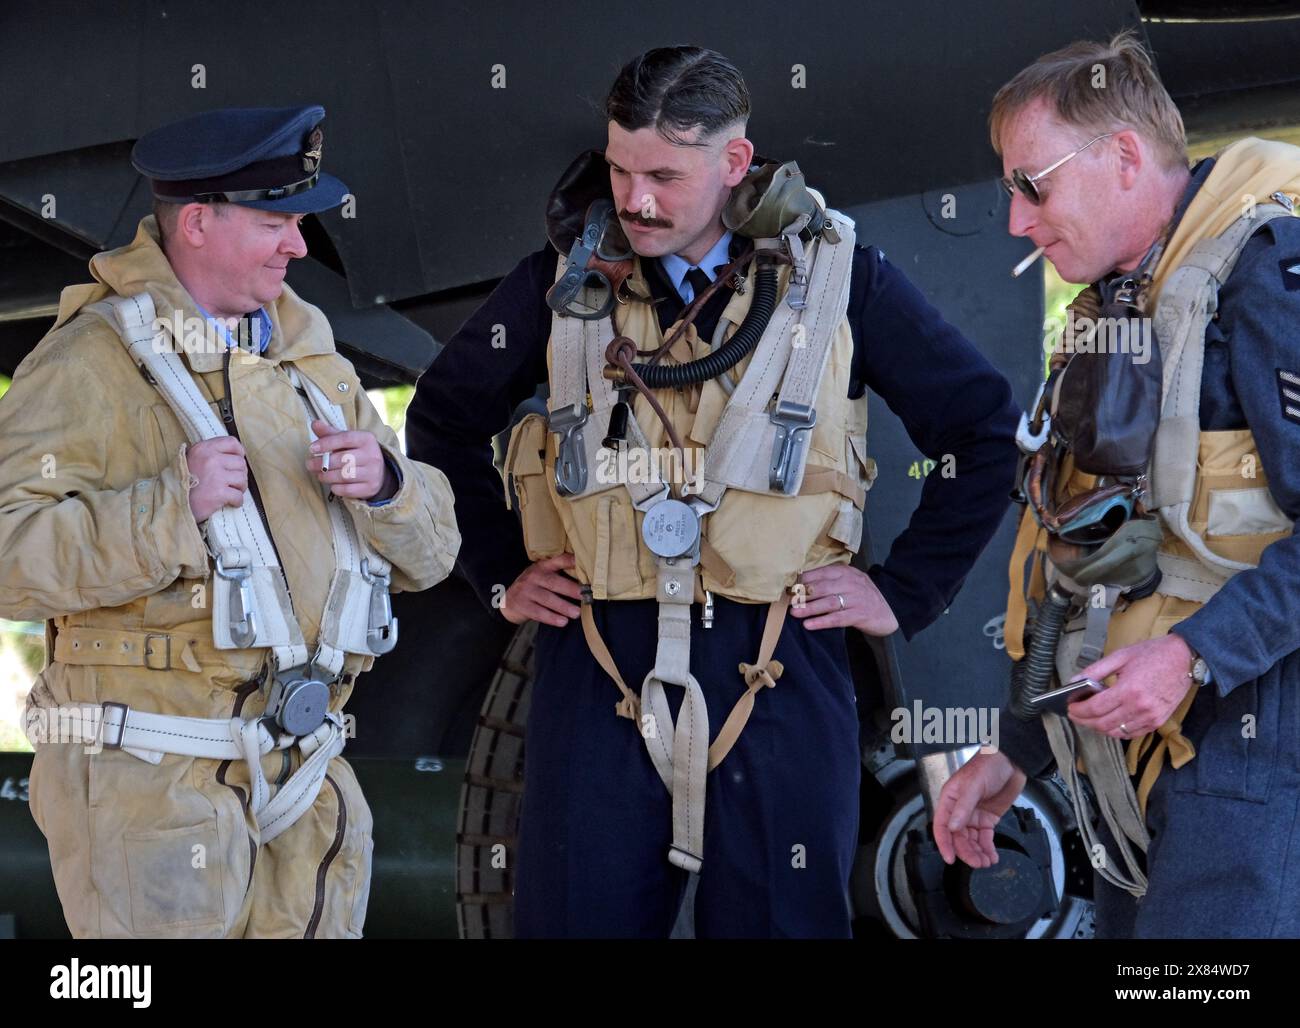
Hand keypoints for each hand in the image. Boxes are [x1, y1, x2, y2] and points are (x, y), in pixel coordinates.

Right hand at [186, 436, 247, 522]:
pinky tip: (231, 503)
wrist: (170, 503)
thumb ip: (209, 454)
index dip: (239, 453)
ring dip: (239, 488)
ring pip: (242, 479)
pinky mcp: (219, 493)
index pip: (232, 443)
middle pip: (240, 462)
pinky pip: (239, 496)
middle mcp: (211, 459)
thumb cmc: (181, 483)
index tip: (236, 462)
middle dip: (239, 474)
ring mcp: (216, 475)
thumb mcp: (191, 459)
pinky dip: (237, 501)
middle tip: (232, 483)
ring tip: (231, 492)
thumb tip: (235, 455)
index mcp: (204, 449)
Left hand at [305, 419, 392, 499]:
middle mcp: (372, 455)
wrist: (378, 472)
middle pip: (343, 459)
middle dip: (322, 463)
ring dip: (327, 476)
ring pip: (344, 476)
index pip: (345, 438)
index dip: (327, 443)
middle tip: (309, 465)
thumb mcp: (346, 440)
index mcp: (366, 439)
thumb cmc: (356, 452)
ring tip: (319, 475)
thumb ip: (330, 433)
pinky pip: (348, 490)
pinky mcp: (370, 488)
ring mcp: (373, 473)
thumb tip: (314, 423)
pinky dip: (336, 488)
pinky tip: (332, 484)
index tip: (311, 449)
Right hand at [502, 553, 584, 626]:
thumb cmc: (533, 587)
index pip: (556, 560)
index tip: (580, 561)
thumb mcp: (541, 575)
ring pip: (547, 599)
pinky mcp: (522, 606)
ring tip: (577, 613)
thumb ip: (558, 573)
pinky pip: (539, 613)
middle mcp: (533, 577)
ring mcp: (526, 591)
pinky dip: (552, 618)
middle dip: (570, 589)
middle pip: (554, 583)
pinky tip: (563, 622)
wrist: (507, 600)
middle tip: (584, 595)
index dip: (568, 560)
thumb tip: (585, 580)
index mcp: (542, 567)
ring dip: (563, 606)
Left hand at [790, 564, 898, 635]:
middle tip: (788, 601)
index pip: (820, 573)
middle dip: (802, 595)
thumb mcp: (850, 581)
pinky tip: (809, 625)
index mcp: (845, 572)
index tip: (788, 586)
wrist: (891, 608)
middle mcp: (850, 583)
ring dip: (809, 608)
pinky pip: (837, 618)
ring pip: (828, 602)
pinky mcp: (859, 615)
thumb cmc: (863, 595)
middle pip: (822, 587)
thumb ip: (831, 579)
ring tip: (794, 613)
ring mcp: (855, 599)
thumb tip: (802, 583)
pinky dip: (822, 622)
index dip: (803, 580)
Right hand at [933, 751, 1026, 867]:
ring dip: (978, 852)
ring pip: (971, 840)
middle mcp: (960, 810)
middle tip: (977, 863)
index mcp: (950, 800)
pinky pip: (985, 838)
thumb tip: (954, 828)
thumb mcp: (974, 785)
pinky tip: (992, 856)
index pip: (942, 826)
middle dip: (966, 851)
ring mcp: (974, 815)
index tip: (950, 858)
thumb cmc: (988, 765)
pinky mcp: (988, 819)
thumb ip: (964, 807)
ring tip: (986, 862)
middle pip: (958, 837)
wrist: (1011, 761)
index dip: (944, 843)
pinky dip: (988, 848)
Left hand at [1066, 634, 1196, 739]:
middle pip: (1103, 723)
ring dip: (1099, 728)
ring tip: (1089, 718)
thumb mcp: (1120, 656)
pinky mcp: (1158, 722)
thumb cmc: (1152, 654)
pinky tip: (1108, 722)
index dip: (1079, 710)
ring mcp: (1150, 717)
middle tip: (1075, 714)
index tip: (1069, 707)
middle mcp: (1140, 707)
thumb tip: (1073, 681)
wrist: (1184, 658)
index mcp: (1129, 690)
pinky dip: (1116, 731)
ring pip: (1116, 732)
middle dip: (1084, 721)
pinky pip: (1131, 734)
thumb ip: (1095, 670)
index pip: (1095, 708)